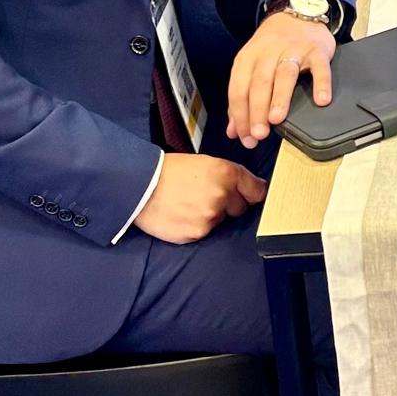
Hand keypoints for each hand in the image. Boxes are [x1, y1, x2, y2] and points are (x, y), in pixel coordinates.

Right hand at [133, 154, 266, 243]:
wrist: (139, 185)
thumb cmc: (170, 171)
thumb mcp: (205, 162)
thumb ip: (230, 175)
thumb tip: (253, 186)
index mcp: (226, 174)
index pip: (257, 191)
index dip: (253, 194)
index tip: (251, 195)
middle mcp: (222, 196)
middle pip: (240, 208)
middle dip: (229, 204)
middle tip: (206, 196)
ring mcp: (210, 217)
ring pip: (221, 220)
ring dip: (211, 215)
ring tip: (189, 203)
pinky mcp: (196, 233)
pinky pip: (204, 231)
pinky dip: (196, 225)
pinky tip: (181, 214)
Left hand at [227, 12, 336, 147]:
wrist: (297, 15)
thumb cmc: (273, 47)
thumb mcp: (252, 66)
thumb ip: (242, 99)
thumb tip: (234, 131)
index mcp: (248, 58)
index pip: (239, 89)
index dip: (240, 115)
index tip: (245, 137)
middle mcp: (268, 53)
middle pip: (259, 83)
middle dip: (257, 110)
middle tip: (259, 134)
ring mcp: (293, 50)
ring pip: (284, 74)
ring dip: (279, 98)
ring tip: (277, 119)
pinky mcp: (316, 50)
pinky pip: (319, 67)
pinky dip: (320, 83)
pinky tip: (321, 100)